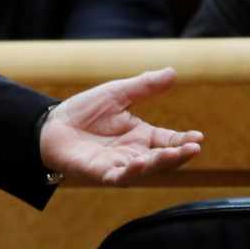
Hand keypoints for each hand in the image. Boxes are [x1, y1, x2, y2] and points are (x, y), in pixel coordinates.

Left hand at [39, 67, 202, 184]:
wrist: (51, 124)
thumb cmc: (83, 111)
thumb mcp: (117, 94)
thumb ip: (144, 86)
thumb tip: (172, 72)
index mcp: (141, 135)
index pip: (169, 140)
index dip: (184, 140)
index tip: (198, 137)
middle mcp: (134, 152)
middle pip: (162, 158)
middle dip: (179, 154)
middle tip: (194, 148)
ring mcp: (118, 164)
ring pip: (145, 169)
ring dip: (160, 163)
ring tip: (173, 154)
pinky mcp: (100, 172)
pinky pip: (118, 176)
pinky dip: (129, 173)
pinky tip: (138, 165)